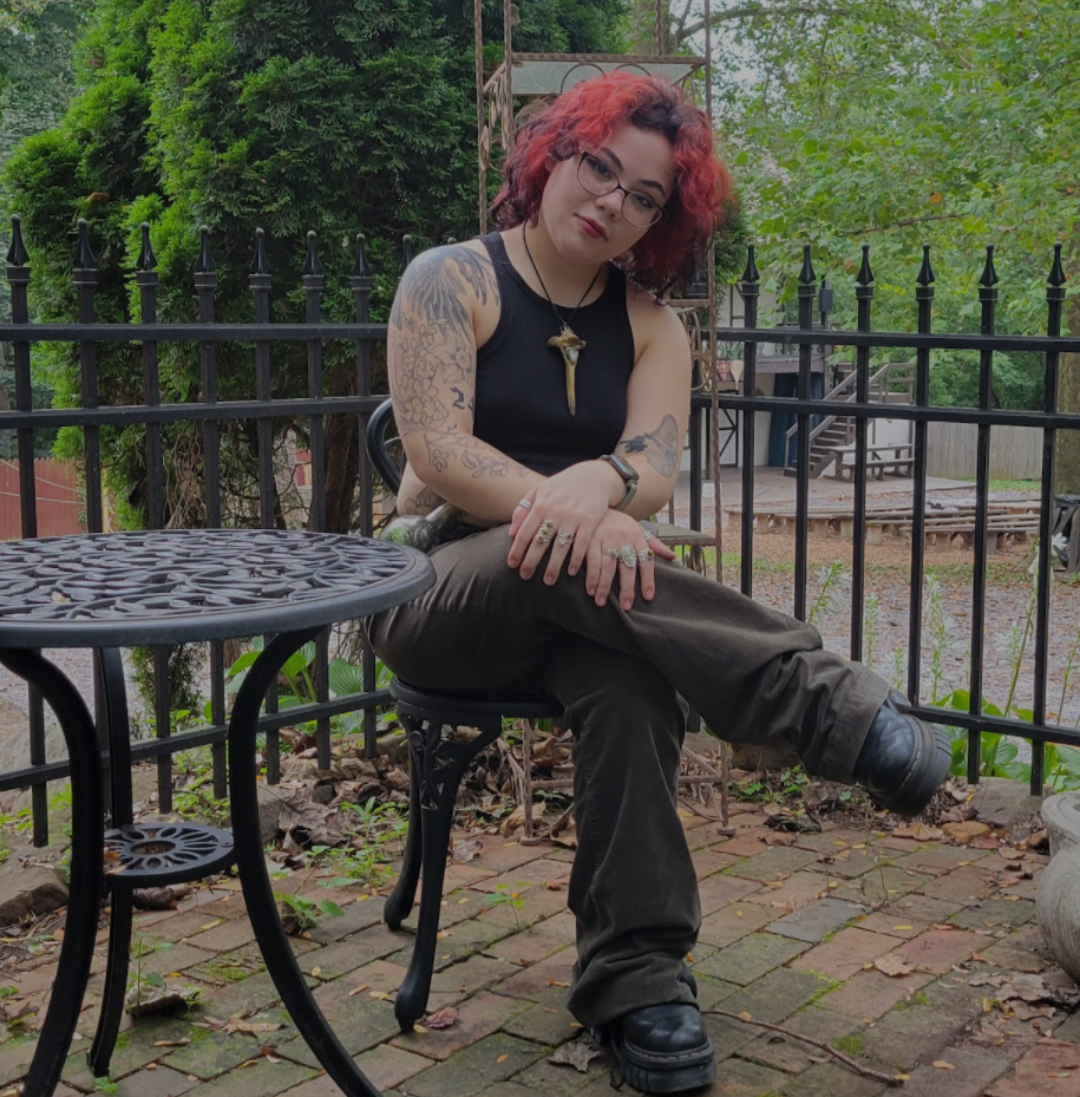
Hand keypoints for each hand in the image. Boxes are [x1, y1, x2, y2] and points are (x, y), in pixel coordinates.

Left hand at [506, 462, 619, 582]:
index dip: (517, 549)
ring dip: (554, 566)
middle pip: (540, 542)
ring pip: (560, 547)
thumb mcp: (540, 491)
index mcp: (541, 504)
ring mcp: (574, 517)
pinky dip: (576, 559)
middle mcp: (556, 511)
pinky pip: (582, 544)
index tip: (511, 565)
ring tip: (548, 581)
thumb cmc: (562, 486)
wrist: (593, 476)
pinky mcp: (590, 521)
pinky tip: (572, 572)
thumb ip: (523, 509)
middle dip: (531, 562)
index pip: (525, 532)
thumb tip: (510, 533)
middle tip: (525, 576)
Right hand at [584, 510, 674, 610]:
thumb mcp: (639, 529)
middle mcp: (624, 539)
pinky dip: (590, 576)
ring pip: (607, 566)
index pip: (646, 561)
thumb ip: (654, 544)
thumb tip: (673, 557)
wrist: (598, 503)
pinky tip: (590, 589)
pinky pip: (591, 560)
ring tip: (601, 601)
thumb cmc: (620, 522)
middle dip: (627, 588)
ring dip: (604, 585)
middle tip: (626, 605)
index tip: (647, 596)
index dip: (648, 580)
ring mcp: (607, 539)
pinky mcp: (591, 540)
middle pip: (627, 567)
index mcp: (638, 538)